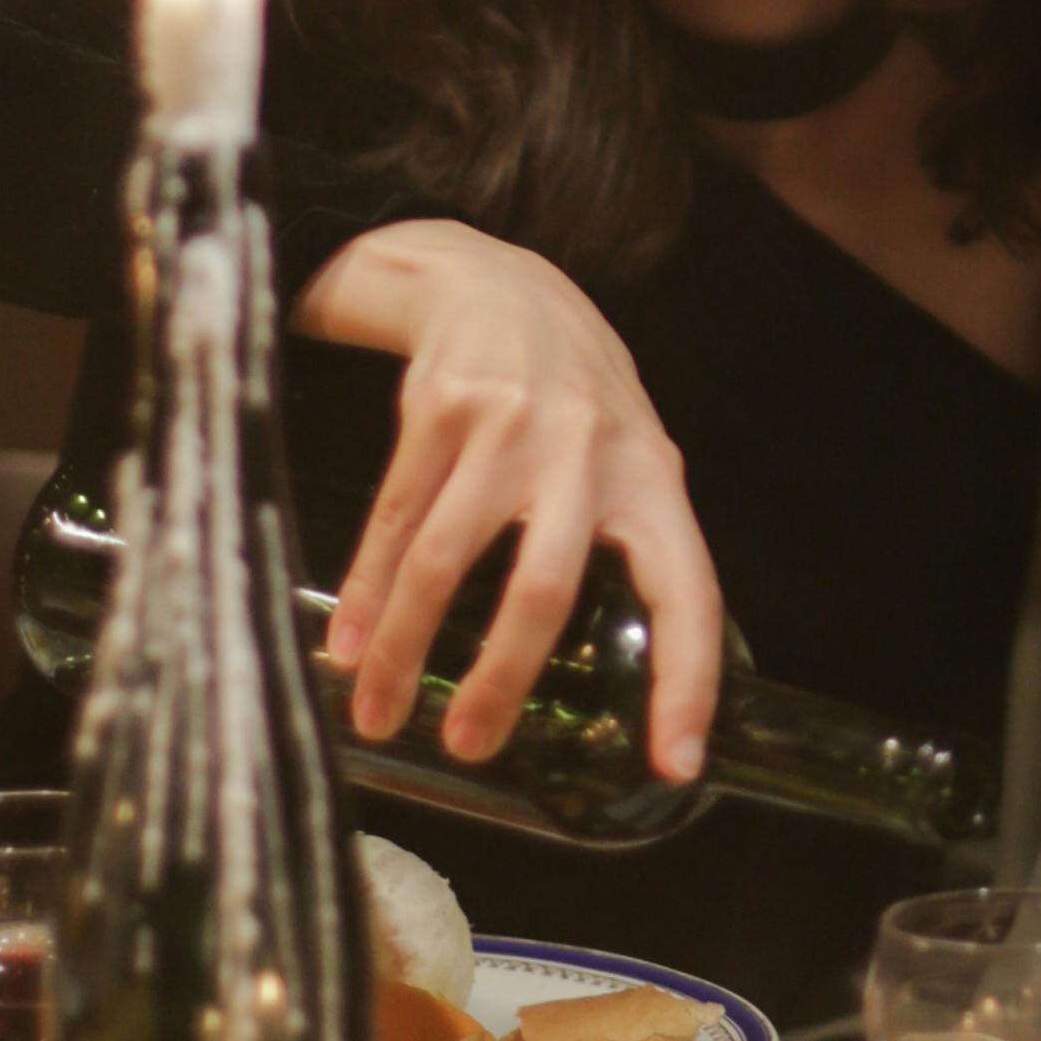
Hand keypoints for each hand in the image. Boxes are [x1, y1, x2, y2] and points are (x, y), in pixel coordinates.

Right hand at [292, 221, 725, 779]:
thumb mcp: (626, 455)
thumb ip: (626, 542)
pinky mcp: (441, 406)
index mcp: (652, 481)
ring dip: (407, 649)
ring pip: (449, 562)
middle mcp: (588, 454)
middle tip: (470, 748)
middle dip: (502, 679)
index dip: (689, 680)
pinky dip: (368, 594)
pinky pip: (396, 520)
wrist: (493, 278)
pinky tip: (350, 644)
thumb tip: (624, 678)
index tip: (676, 762)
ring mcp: (512, 426)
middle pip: (546, 590)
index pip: (689, 592)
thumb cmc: (569, 395)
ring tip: (380, 712)